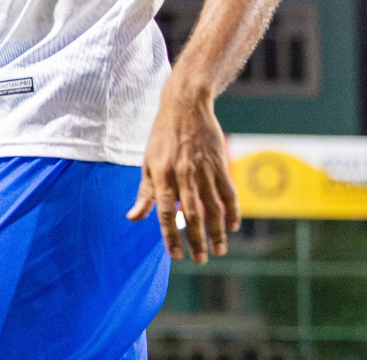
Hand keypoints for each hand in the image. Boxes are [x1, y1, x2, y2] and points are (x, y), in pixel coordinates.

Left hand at [127, 85, 239, 262]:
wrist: (184, 107)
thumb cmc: (162, 137)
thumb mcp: (147, 162)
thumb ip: (144, 193)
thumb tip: (133, 217)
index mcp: (161, 175)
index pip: (165, 212)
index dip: (170, 236)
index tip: (176, 255)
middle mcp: (183, 175)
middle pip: (191, 214)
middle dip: (196, 240)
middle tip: (201, 259)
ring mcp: (203, 170)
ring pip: (213, 208)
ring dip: (217, 232)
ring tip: (219, 249)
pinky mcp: (220, 164)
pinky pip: (229, 193)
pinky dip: (233, 212)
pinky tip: (233, 227)